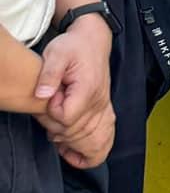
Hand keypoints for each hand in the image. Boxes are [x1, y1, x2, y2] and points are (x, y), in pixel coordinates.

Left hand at [35, 24, 112, 158]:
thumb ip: (48, 74)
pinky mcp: (102, 109)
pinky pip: (104, 136)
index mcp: (87, 89)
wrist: (94, 41)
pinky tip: (73, 152)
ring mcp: (102, 107)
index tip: (48, 99)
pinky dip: (90, 148)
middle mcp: (98, 102)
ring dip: (73, 144)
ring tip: (58, 141)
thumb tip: (41, 95)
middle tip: (47, 118)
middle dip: (57, 131)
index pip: (67, 117)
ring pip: (93, 139)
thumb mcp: (56, 54)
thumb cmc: (74, 46)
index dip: (52, 113)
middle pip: (77, 132)